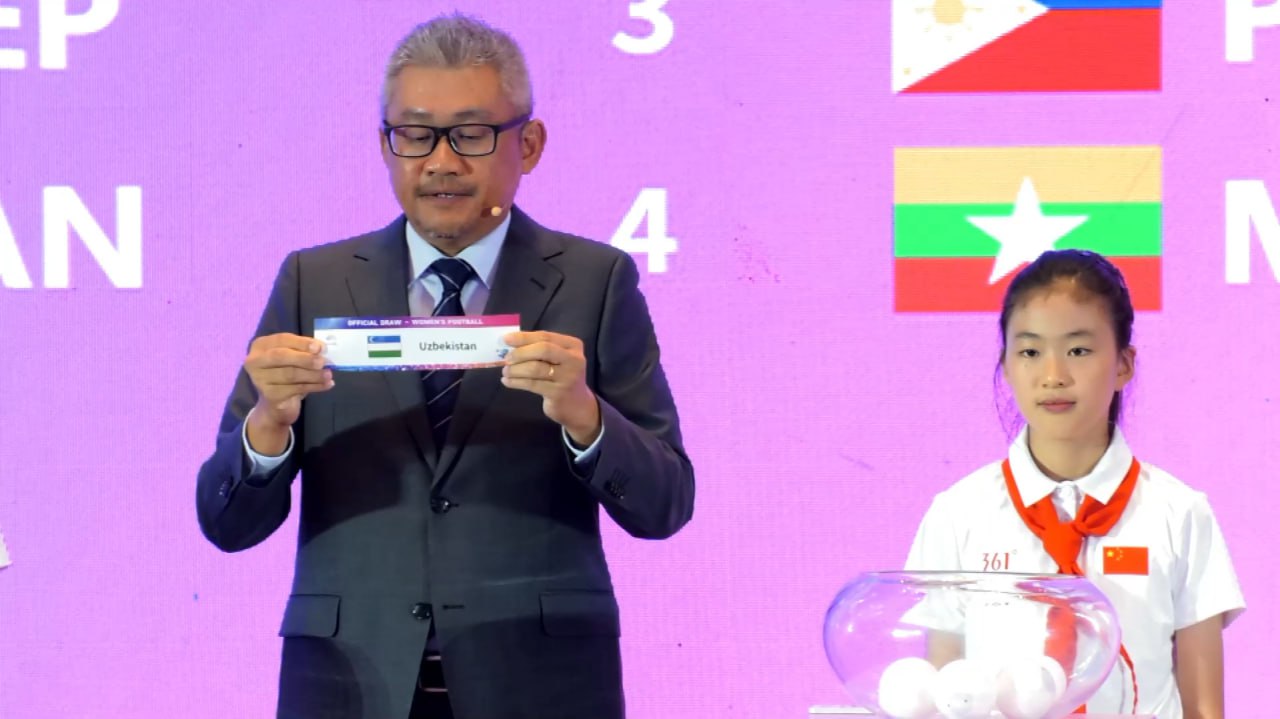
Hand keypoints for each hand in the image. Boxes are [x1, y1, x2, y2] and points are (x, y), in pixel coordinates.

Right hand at [244, 333, 333, 452]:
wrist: (276, 402)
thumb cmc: (286, 373)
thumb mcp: (294, 357)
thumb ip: (304, 350)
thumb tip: (321, 349)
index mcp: (261, 345)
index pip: (282, 339)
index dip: (302, 342)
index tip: (320, 347)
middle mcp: (255, 361)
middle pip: (281, 356)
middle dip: (305, 358)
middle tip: (323, 362)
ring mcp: (259, 379)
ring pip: (290, 374)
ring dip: (313, 375)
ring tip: (329, 375)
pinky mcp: (269, 395)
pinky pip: (295, 389)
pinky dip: (314, 386)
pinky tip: (327, 385)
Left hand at [501, 331, 600, 445]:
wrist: (577, 406)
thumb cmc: (562, 377)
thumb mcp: (557, 359)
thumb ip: (539, 348)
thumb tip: (510, 343)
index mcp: (573, 345)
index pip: (545, 337)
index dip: (524, 337)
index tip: (505, 339)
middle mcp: (574, 359)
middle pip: (543, 350)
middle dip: (520, 353)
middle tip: (506, 358)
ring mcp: (567, 377)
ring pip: (535, 368)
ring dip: (515, 369)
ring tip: (505, 371)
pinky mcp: (558, 393)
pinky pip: (532, 384)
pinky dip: (516, 382)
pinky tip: (507, 381)